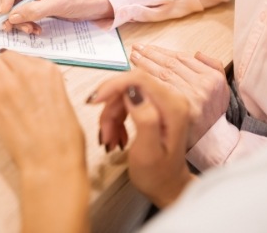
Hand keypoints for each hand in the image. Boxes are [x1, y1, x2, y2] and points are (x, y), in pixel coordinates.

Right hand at [0, 0, 113, 33]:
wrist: (96, 5)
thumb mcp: (59, 3)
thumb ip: (34, 10)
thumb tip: (12, 17)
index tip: (6, 11)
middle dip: (7, 9)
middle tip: (10, 25)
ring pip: (11, 4)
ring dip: (16, 20)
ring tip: (29, 29)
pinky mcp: (34, 2)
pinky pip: (20, 13)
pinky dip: (23, 23)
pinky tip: (34, 29)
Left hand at [0, 49, 84, 172]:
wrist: (51, 159)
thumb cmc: (63, 139)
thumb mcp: (63, 102)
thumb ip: (46, 87)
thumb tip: (32, 87)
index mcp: (49, 71)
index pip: (26, 58)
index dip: (19, 69)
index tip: (16, 78)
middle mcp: (28, 70)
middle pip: (6, 56)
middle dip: (3, 67)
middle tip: (1, 82)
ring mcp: (8, 80)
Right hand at [94, 70, 194, 207]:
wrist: (167, 186)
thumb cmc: (157, 175)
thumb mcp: (148, 151)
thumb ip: (144, 119)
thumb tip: (132, 91)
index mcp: (173, 106)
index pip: (138, 79)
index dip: (112, 85)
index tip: (93, 102)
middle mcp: (171, 98)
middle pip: (128, 86)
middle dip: (110, 107)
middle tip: (104, 132)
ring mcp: (163, 100)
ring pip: (124, 94)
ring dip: (111, 116)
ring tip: (110, 139)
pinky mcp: (155, 104)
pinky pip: (126, 101)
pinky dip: (116, 118)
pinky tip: (116, 135)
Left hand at [130, 44, 229, 147]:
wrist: (207, 145)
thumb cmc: (210, 115)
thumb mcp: (221, 90)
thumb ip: (213, 68)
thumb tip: (197, 53)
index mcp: (212, 78)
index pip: (182, 59)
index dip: (162, 51)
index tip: (148, 47)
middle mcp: (202, 87)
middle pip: (170, 65)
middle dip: (150, 54)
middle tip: (136, 49)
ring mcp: (189, 98)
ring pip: (162, 74)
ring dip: (144, 64)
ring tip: (133, 57)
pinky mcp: (176, 110)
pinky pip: (156, 88)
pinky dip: (144, 79)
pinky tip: (135, 75)